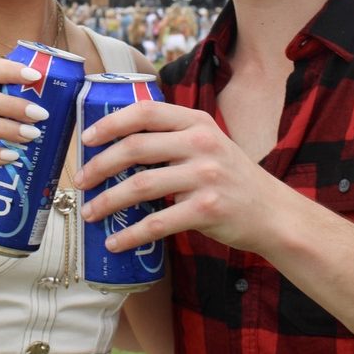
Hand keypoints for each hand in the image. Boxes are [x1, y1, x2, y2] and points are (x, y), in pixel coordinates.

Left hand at [74, 100, 278, 253]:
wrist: (272, 212)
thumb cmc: (230, 177)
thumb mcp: (207, 143)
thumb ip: (172, 137)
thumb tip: (115, 144)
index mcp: (197, 122)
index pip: (146, 112)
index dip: (111, 123)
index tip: (86, 138)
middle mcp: (201, 144)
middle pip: (136, 148)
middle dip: (100, 165)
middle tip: (80, 181)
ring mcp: (206, 176)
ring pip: (140, 186)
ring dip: (107, 202)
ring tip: (89, 213)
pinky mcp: (207, 210)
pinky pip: (157, 223)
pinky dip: (130, 235)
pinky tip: (114, 242)